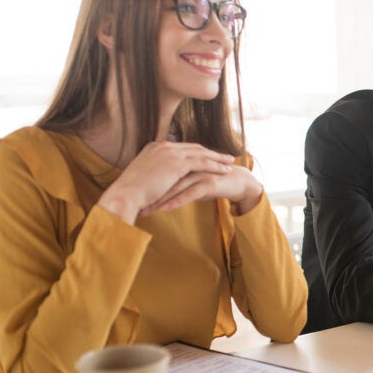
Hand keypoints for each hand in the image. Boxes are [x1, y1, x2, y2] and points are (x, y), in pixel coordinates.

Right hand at [98, 142, 235, 223]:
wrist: (125, 195)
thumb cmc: (131, 193)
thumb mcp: (143, 177)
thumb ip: (154, 173)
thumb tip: (160, 179)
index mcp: (155, 147)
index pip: (182, 148)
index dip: (198, 152)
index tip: (210, 156)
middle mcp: (163, 146)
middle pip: (194, 147)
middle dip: (211, 152)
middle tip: (226, 156)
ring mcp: (170, 153)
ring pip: (201, 153)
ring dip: (218, 158)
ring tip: (230, 163)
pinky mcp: (177, 164)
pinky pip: (202, 163)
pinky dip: (215, 166)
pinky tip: (225, 171)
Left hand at [139, 164, 262, 216]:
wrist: (239, 182)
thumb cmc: (213, 182)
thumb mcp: (191, 182)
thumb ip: (176, 183)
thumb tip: (160, 192)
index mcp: (183, 162)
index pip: (161, 174)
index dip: (147, 186)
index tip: (133, 199)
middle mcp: (190, 165)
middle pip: (165, 179)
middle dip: (150, 194)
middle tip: (136, 207)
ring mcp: (200, 173)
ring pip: (176, 186)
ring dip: (160, 199)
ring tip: (147, 211)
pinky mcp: (210, 182)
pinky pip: (190, 192)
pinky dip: (177, 201)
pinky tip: (166, 209)